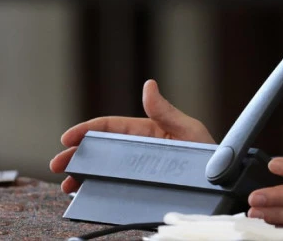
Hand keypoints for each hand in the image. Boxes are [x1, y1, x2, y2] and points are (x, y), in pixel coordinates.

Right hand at [48, 79, 213, 193]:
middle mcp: (140, 151)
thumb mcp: (189, 130)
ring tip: (67, 186)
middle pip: (100, 150)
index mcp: (147, 131)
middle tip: (57, 164)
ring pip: (102, 172)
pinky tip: (85, 198)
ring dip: (81, 176)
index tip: (67, 137)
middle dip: (76, 154)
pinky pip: (115, 191)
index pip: (111, 127)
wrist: (225, 184)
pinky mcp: (142, 191)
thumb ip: (166, 111)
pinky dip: (96, 193)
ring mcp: (140, 172)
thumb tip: (149, 85)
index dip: (87, 130)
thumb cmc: (211, 154)